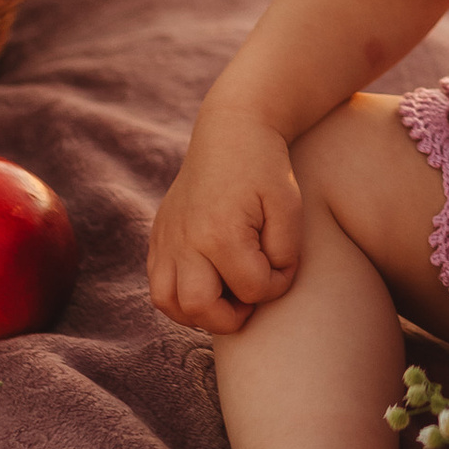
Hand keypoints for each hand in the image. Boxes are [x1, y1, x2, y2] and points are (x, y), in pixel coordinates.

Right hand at [148, 104, 302, 334]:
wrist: (229, 132)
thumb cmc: (264, 168)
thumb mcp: (289, 206)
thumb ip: (285, 253)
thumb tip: (267, 286)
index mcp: (220, 232)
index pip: (252, 289)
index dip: (277, 284)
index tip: (284, 264)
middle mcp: (185, 241)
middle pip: (200, 308)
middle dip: (232, 316)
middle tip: (250, 297)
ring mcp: (166, 240)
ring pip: (169, 304)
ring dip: (199, 312)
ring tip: (226, 296)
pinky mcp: (158, 237)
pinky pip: (158, 286)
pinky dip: (180, 298)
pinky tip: (207, 285)